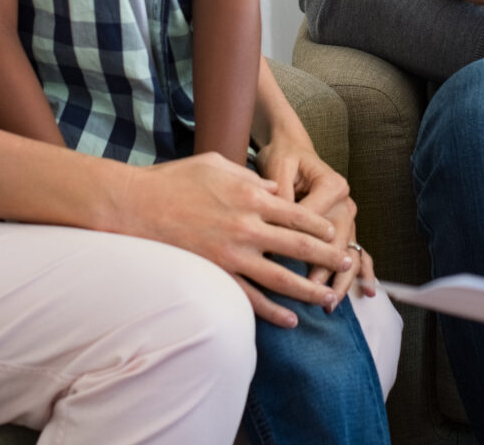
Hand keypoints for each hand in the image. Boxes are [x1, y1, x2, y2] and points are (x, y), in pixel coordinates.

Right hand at [121, 152, 351, 327]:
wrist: (138, 205)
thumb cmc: (176, 180)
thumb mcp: (218, 164)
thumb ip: (250, 177)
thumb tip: (274, 189)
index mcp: (251, 195)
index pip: (298, 213)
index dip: (320, 225)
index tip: (334, 232)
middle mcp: (248, 226)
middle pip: (298, 245)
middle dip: (327, 256)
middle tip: (345, 264)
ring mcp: (233, 254)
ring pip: (282, 277)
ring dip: (309, 289)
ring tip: (329, 298)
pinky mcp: (216, 274)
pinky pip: (250, 298)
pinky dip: (273, 311)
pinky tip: (290, 319)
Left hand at [256, 125, 375, 308]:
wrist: (292, 149)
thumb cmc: (283, 157)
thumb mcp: (278, 167)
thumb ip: (279, 192)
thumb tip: (275, 223)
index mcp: (332, 185)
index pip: (315, 221)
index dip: (299, 242)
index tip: (280, 263)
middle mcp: (345, 202)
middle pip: (337, 241)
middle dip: (324, 268)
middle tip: (311, 290)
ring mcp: (348, 216)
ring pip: (349, 252)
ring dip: (340, 279)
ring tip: (329, 302)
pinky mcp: (345, 227)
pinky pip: (359, 252)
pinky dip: (364, 272)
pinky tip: (367, 291)